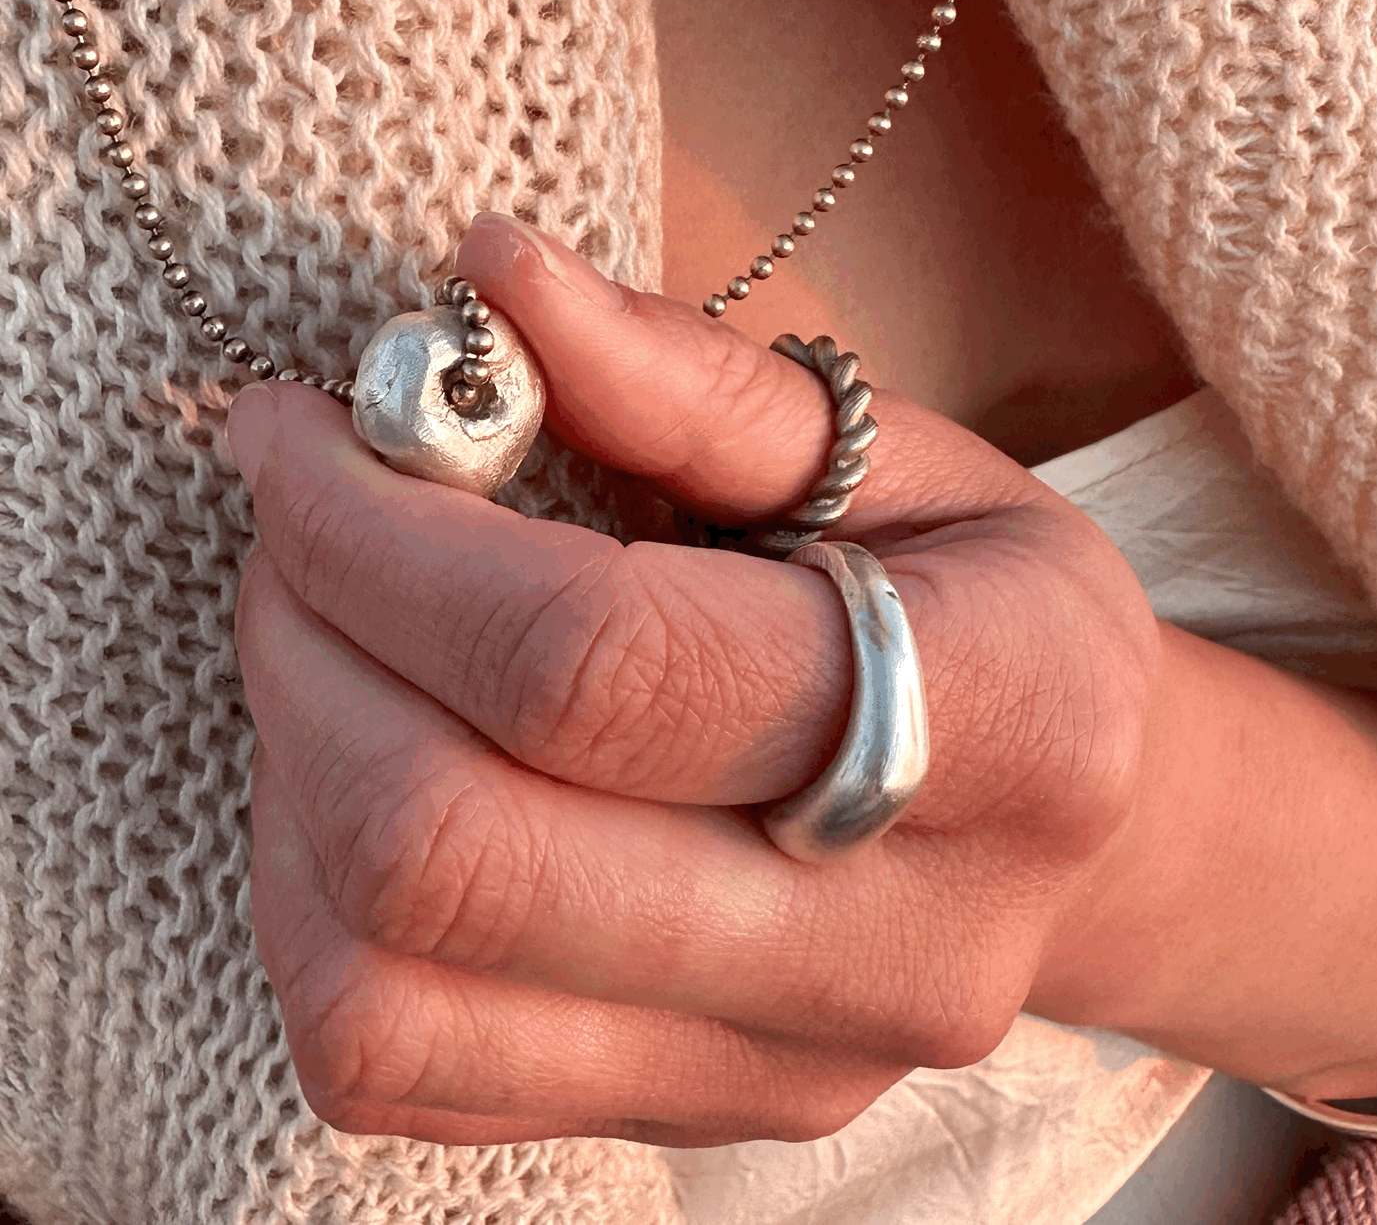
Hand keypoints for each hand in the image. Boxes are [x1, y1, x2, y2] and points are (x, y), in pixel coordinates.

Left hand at [229, 213, 1161, 1148]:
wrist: (1070, 816)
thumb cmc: (976, 602)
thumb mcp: (898, 453)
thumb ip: (692, 380)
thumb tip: (491, 273)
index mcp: (1004, 728)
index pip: (598, 662)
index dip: (386, 535)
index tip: (298, 434)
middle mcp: (895, 947)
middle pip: (459, 842)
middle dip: (309, 642)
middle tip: (297, 525)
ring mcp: (780, 1067)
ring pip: (384, 982)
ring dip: (290, 775)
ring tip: (329, 642)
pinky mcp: (681, 1118)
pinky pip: (385, 1057)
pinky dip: (308, 901)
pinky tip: (362, 774)